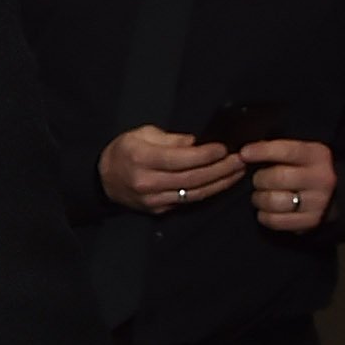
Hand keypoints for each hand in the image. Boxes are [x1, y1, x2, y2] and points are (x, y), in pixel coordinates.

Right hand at [98, 125, 245, 215]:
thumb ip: (171, 139)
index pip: (179, 159)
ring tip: (238, 172)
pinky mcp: (159, 210)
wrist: (103, 180)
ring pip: (194, 193)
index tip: (225, 148)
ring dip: (220, 183)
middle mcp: (147, 182)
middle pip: (192, 178)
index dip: (205, 155)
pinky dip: (208, 192)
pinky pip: (188, 202)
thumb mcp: (142, 134)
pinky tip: (222, 183)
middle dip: (220, 169)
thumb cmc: (124, 151)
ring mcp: (154, 200)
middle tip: (240, 160)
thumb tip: (197, 143)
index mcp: (141, 158)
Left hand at [241, 137, 335, 232]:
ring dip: (259, 198)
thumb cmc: (303, 170)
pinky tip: (267, 209)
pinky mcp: (310, 222)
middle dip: (260, 179)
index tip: (244, 154)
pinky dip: (264, 215)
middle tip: (258, 180)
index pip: (287, 151)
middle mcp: (321, 178)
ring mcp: (318, 202)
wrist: (330, 195)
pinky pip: (275, 220)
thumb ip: (275, 150)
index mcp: (317, 155)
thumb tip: (246, 153)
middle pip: (277, 178)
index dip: (262, 151)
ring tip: (261, 195)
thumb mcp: (297, 153)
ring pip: (273, 201)